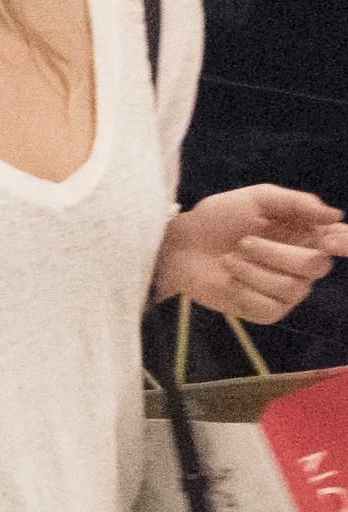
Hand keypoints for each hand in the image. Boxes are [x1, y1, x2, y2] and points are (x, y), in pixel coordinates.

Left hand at [155, 185, 347, 323]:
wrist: (180, 246)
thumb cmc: (219, 218)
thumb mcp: (257, 200)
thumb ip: (296, 204)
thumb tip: (335, 216)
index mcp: (308, 235)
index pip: (341, 242)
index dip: (343, 243)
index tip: (327, 240)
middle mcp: (303, 265)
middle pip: (315, 266)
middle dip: (276, 253)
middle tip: (243, 242)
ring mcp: (286, 291)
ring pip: (291, 288)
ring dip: (253, 271)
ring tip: (229, 259)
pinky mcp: (265, 312)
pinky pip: (270, 308)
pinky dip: (245, 292)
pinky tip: (229, 280)